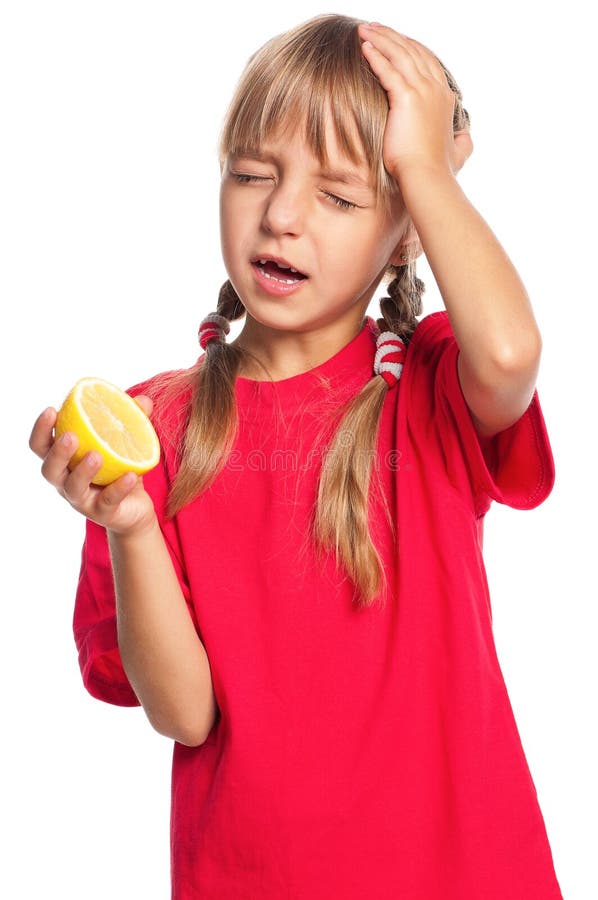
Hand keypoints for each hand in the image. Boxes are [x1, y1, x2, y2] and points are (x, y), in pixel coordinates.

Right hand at [29, 395, 157, 536]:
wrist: (135, 510)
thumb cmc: (119, 470)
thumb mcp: (123, 445)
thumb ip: (131, 422)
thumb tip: (144, 400)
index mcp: (64, 463)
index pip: (41, 447)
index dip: (41, 430)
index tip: (51, 409)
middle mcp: (66, 483)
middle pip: (49, 470)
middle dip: (57, 452)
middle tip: (71, 436)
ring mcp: (83, 501)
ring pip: (73, 488)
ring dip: (83, 471)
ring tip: (97, 455)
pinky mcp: (104, 513)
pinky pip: (109, 501)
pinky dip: (119, 487)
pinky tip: (131, 474)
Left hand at [357, 22, 471, 184]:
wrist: (428, 178)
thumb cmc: (439, 170)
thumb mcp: (459, 151)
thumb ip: (463, 141)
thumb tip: (466, 137)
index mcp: (445, 97)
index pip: (427, 61)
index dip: (410, 47)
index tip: (394, 40)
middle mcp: (435, 89)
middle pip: (412, 51)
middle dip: (392, 36)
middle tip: (374, 27)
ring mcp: (422, 92)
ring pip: (399, 55)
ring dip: (381, 39)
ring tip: (364, 29)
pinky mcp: (405, 99)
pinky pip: (388, 70)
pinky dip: (376, 55)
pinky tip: (364, 47)